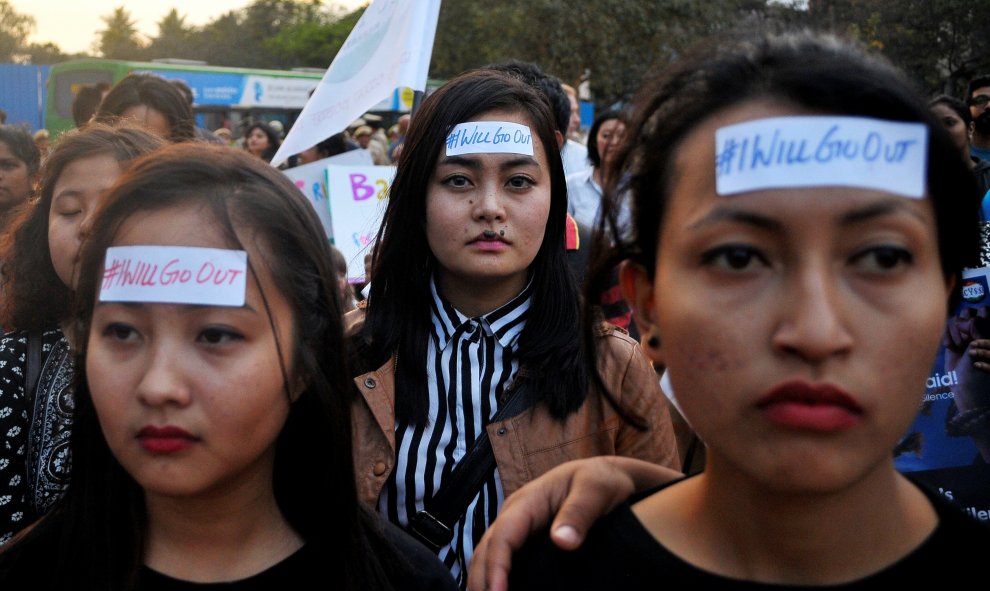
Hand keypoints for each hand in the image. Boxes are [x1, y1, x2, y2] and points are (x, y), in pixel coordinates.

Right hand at [467, 456, 680, 590]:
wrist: (604, 474)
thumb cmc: (601, 479)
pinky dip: (494, 576)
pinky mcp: (524, 537)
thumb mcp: (596, 489)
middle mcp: (515, 513)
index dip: (497, 566)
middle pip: (485, 549)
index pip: (503, 536)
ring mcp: (517, 526)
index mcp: (527, 501)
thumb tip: (562, 542)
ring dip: (483, 580)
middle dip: (481, 580)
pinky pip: (502, 557)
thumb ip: (580, 512)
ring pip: (487, 555)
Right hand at [944, 307, 989, 411]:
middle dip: (965, 324)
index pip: (984, 310)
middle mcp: (978, 329)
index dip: (978, 318)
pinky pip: (946, 328)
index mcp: (989, 329)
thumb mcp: (984, 345)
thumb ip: (978, 327)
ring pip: (956, 319)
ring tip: (959, 346)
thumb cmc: (982, 367)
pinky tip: (951, 347)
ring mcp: (964, 334)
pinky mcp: (951, 340)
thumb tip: (966, 318)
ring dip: (956, 331)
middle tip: (967, 340)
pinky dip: (947, 337)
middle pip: (968, 312)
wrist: (966, 385)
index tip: (976, 334)